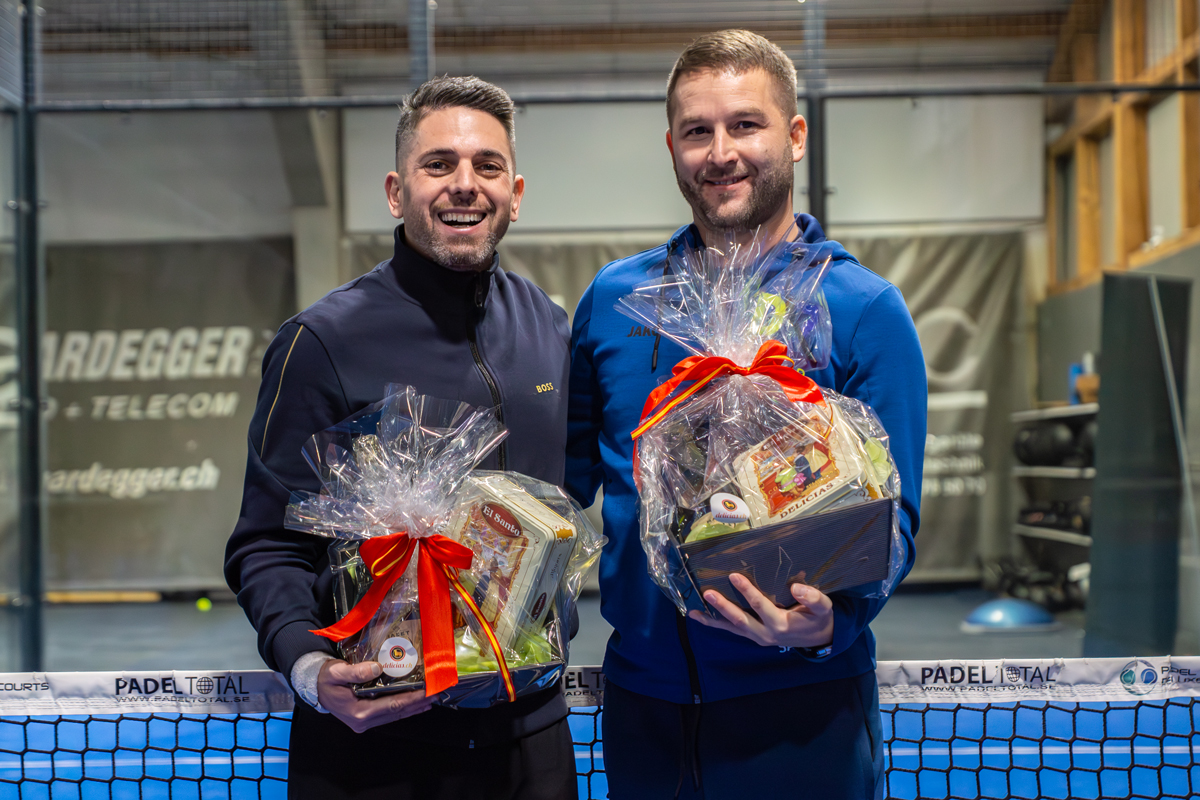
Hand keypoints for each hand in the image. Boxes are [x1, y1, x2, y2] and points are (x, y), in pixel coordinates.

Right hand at [316, 659, 435, 732]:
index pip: (391, 705)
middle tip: (437, 694)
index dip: (411, 699)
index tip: (427, 692)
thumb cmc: (325, 679)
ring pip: (394, 716)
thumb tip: (376, 668)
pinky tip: (414, 704)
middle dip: (418, 704)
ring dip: (413, 707)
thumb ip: (355, 671)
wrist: (314, 687)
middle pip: (396, 713)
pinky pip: (389, 714)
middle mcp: (363, 721)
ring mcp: (364, 722)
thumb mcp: (336, 672)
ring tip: (431, 699)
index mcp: (358, 712)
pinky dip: (403, 709)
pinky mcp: (365, 719)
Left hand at [688, 573, 833, 649]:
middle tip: (708, 593)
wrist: (819, 639)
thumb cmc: (819, 618)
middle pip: (741, 620)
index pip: (760, 606)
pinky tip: (700, 617)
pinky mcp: (753, 636)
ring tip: (694, 611)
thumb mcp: (823, 608)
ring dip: (713, 619)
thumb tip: (797, 587)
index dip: (747, 591)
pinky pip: (733, 630)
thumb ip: (812, 598)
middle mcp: (766, 633)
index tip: (734, 576)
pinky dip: (716, 623)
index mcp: (781, 624)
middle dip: (723, 606)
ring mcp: (758, 637)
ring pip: (732, 628)